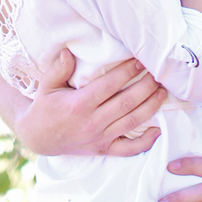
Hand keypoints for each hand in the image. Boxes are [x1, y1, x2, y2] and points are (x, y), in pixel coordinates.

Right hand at [15, 49, 166, 156]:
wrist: (39, 137)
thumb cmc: (45, 107)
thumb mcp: (46, 85)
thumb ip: (58, 68)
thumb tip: (69, 51)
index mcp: (79, 105)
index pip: (109, 86)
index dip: (127, 72)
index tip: (140, 60)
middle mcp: (92, 123)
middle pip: (126, 103)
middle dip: (145, 87)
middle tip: (157, 73)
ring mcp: (100, 138)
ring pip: (131, 122)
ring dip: (150, 107)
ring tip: (162, 92)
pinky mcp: (104, 150)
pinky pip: (128, 149)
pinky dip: (145, 142)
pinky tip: (158, 130)